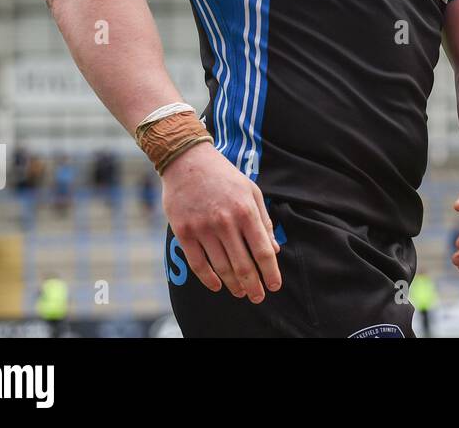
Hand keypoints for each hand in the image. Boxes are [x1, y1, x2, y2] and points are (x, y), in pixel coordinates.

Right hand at [161, 141, 281, 301]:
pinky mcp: (184, 232)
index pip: (262, 251)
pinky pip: (198, 263)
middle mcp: (225, 222)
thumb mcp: (251, 192)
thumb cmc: (225, 176)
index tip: (275, 286)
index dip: (270, 272)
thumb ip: (263, 221)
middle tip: (258, 297)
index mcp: (246, 211)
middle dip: (253, 285)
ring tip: (240, 293)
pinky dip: (209, 278)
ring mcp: (203, 228)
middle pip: (243, 264)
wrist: (188, 161)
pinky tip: (218, 285)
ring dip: (233, 284)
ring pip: (221, 267)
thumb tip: (273, 249)